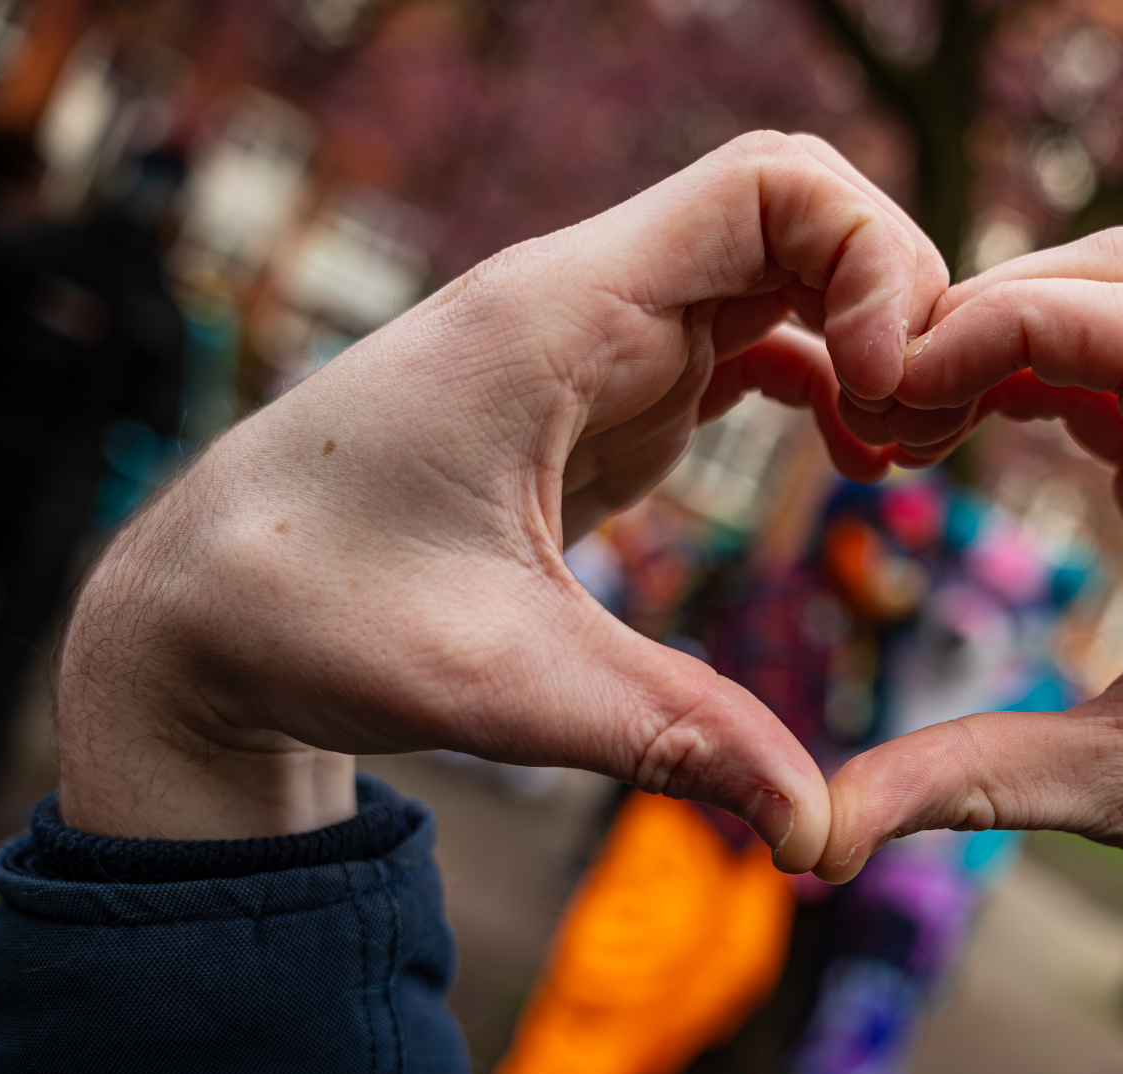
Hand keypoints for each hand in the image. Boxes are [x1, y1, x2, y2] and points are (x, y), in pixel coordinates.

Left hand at [55, 133, 947, 871]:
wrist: (198, 613)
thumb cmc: (312, 618)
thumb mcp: (503, 686)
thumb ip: (676, 740)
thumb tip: (820, 837)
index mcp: (556, 317)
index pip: (771, 187)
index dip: (875, 262)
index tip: (890, 393)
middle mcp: (584, 302)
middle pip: (800, 208)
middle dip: (899, 295)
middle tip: (925, 427)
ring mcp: (596, 341)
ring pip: (782, 263)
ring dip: (869, 332)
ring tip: (905, 446)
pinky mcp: (601, 394)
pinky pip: (747, 333)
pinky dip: (822, 369)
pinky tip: (852, 450)